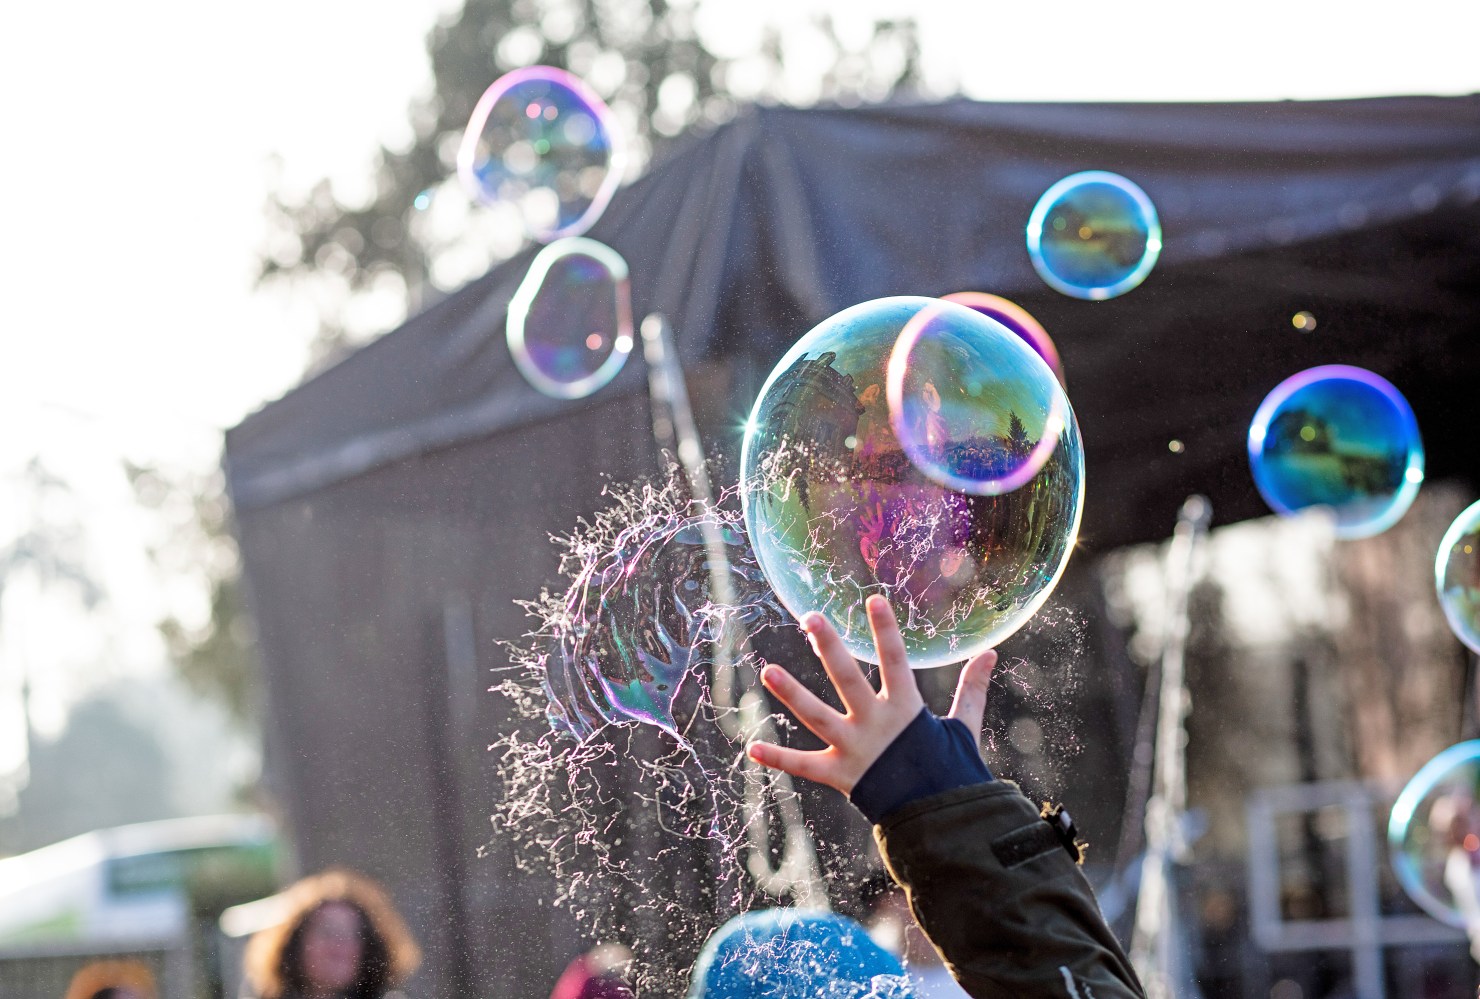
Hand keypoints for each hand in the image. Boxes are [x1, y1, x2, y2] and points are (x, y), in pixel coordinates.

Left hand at [746, 595, 996, 795]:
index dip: (885, 629)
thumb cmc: (950, 770)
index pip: (895, 660)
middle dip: (829, 647)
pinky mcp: (840, 775)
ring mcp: (855, 749)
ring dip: (791, 693)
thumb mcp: (963, 727)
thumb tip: (990, 653)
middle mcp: (876, 725)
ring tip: (768, 669)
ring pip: (817, 716)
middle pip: (847, 679)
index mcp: (905, 709)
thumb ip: (971, 689)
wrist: (939, 820)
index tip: (873, 599)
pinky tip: (752, 748)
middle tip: (810, 617)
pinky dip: (779, 759)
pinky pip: (804, 766)